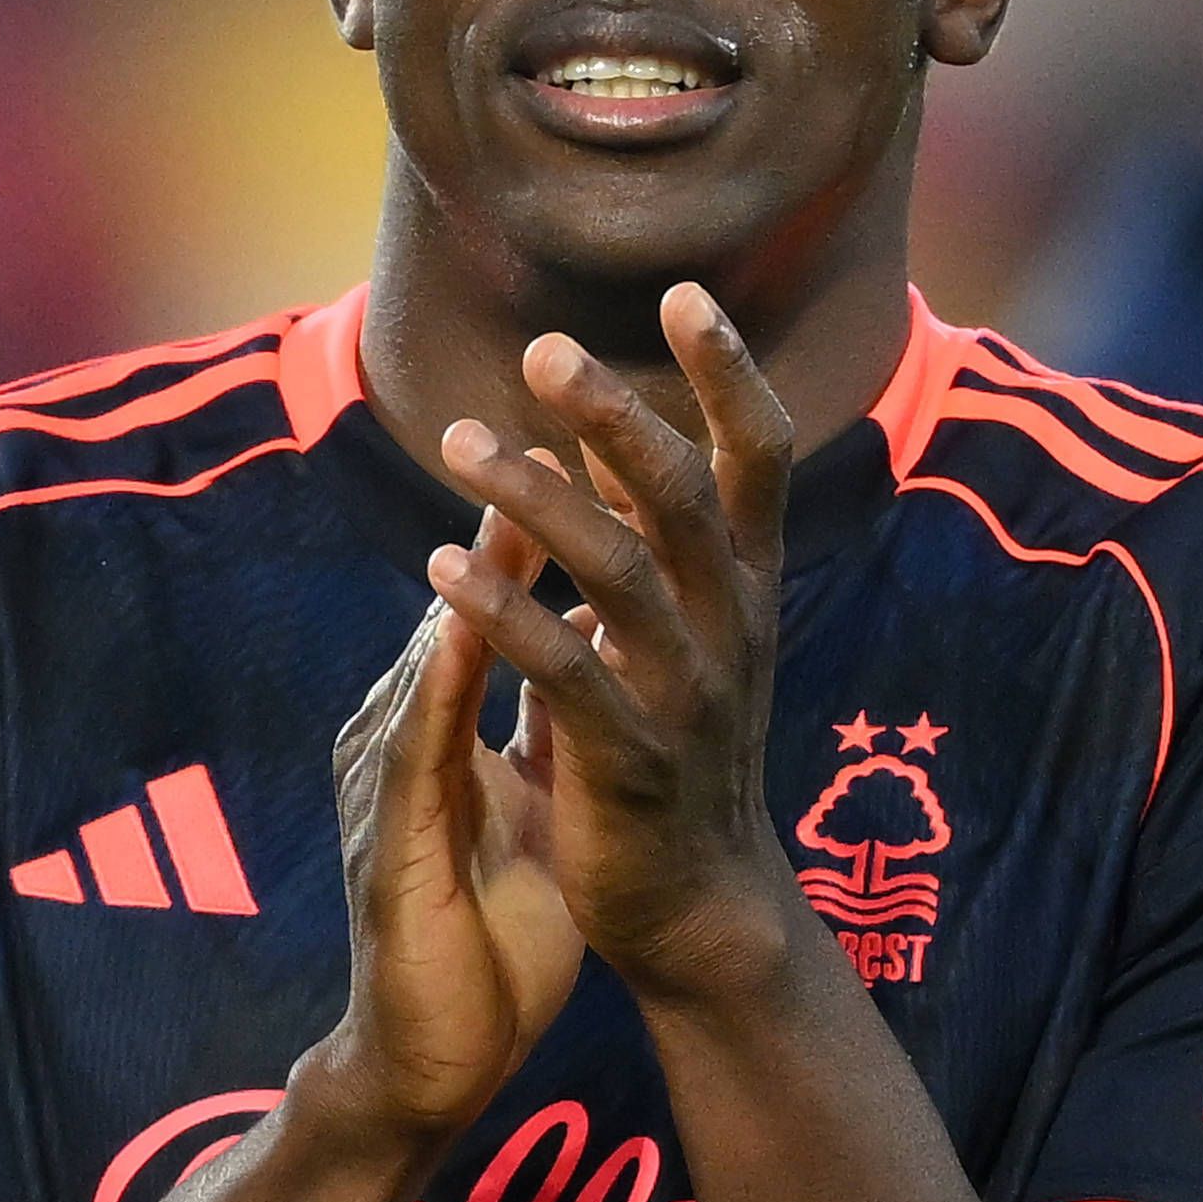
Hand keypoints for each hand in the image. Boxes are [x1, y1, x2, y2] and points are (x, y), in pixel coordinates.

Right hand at [323, 501, 585, 1143]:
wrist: (430, 1059)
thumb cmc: (487, 935)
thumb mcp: (534, 808)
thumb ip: (555, 726)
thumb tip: (601, 648)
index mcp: (454, 726)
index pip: (506, 605)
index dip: (552, 525)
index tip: (606, 444)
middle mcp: (414, 733)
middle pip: (465, 603)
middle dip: (509, 512)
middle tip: (556, 417)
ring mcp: (391, 780)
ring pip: (433, 653)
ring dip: (470, 575)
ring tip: (513, 487)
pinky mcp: (387, 840)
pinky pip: (417, 747)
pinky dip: (440, 680)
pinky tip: (465, 624)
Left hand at [424, 282, 812, 1007]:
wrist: (699, 908)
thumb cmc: (680, 750)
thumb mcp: (689, 631)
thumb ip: (654, 536)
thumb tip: (604, 426)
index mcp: (748, 587)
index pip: (760, 458)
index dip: (730, 374)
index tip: (684, 292)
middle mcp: (732, 627)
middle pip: (685, 496)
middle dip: (617, 415)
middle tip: (543, 351)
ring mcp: (688, 695)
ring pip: (620, 573)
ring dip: (537, 500)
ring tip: (457, 443)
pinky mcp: (631, 764)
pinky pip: (564, 674)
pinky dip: (502, 613)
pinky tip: (442, 567)